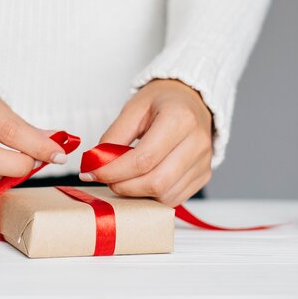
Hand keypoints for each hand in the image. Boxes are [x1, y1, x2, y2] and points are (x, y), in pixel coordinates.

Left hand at [80, 78, 212, 206]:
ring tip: (124, 178)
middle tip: (107, 178)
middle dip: (124, 187)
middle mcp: (197, 143)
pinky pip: (174, 198)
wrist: (192, 100)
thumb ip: (114, 136)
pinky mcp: (203, 175)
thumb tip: (96, 163)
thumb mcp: (134, 108)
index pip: (143, 159)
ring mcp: (204, 162)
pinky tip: (142, 181)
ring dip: (137, 194)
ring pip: (165, 196)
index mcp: (180, 119)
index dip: (114, 171)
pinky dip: (152, 196)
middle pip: (156, 183)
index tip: (94, 172)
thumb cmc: (163, 101)